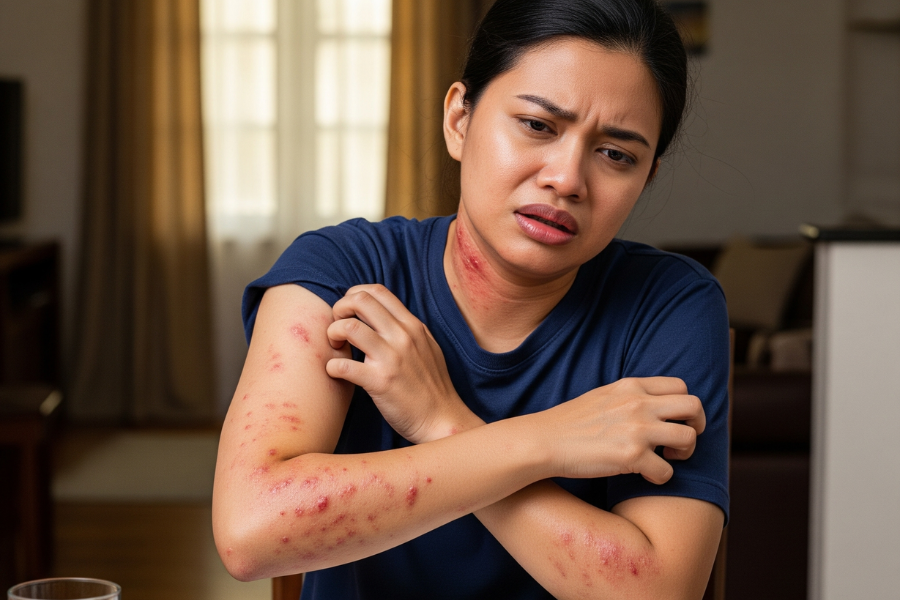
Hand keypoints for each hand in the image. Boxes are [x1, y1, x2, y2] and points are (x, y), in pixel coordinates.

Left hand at [325, 284, 480, 443]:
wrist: (442, 420)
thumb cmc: (432, 386)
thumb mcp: (427, 347)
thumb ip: (406, 330)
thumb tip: (382, 316)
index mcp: (412, 326)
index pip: (377, 291)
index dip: (354, 295)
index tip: (348, 312)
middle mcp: (402, 336)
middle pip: (360, 301)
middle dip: (339, 309)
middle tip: (337, 327)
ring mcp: (391, 358)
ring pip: (348, 327)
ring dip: (332, 333)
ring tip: (336, 347)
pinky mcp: (380, 382)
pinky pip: (344, 365)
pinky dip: (332, 366)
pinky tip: (336, 371)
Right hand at [535, 377, 704, 483]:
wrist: (544, 441)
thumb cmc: (570, 422)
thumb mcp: (603, 396)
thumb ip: (630, 396)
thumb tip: (652, 405)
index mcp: (631, 386)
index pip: (680, 386)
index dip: (685, 406)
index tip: (676, 421)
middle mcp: (639, 403)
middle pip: (694, 406)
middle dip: (697, 426)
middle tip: (681, 442)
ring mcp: (637, 429)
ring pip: (689, 437)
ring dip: (685, 452)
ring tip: (667, 459)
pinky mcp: (632, 456)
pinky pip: (667, 471)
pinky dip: (661, 477)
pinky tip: (646, 476)